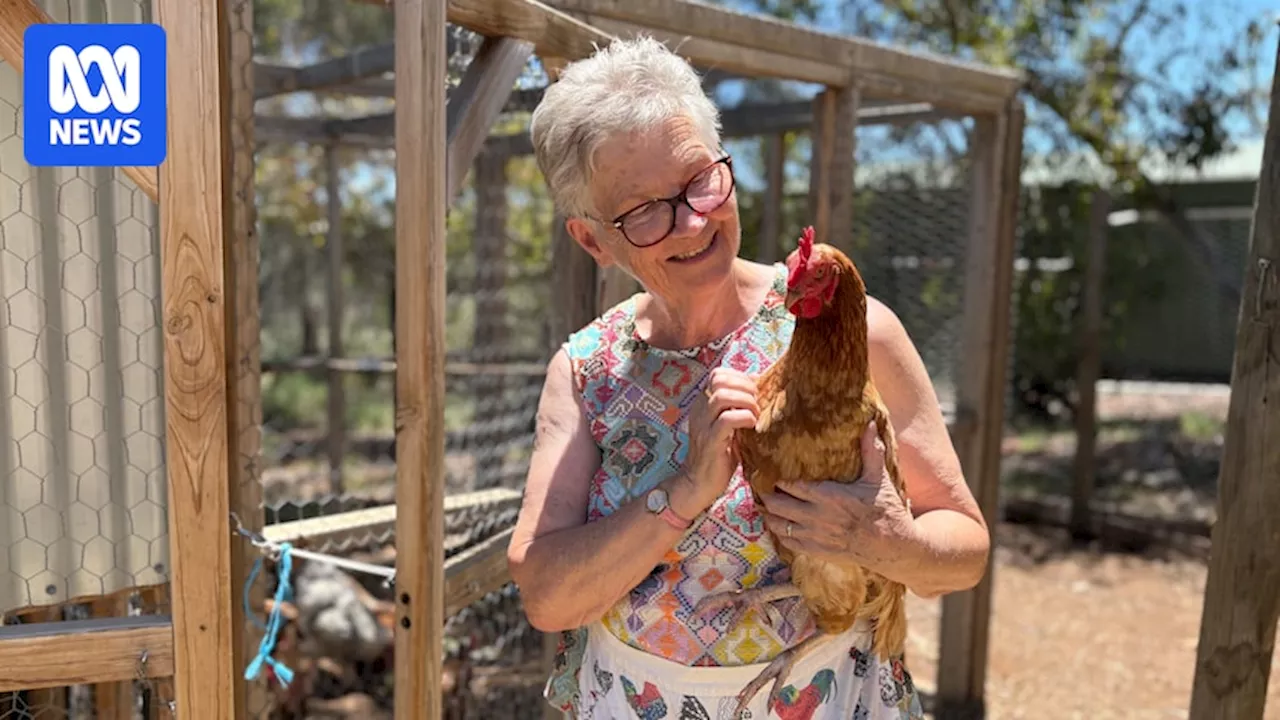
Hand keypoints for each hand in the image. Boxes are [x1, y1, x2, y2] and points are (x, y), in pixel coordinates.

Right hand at [680, 368, 758, 512]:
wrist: (699, 484)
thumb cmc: (719, 456)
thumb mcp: (729, 427)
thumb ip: (738, 408)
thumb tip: (760, 389)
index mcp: (703, 403)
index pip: (718, 373)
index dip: (740, 377)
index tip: (755, 392)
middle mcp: (700, 409)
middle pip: (720, 379)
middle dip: (745, 386)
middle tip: (758, 403)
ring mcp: (703, 424)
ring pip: (723, 396)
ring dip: (746, 402)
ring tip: (755, 415)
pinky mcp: (711, 441)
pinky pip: (727, 420)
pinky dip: (745, 418)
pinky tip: (752, 427)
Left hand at [759, 421, 917, 577]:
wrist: (893, 547)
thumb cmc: (886, 510)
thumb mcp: (879, 479)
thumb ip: (871, 451)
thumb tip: (870, 423)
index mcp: (829, 496)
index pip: (791, 485)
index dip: (776, 478)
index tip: (768, 469)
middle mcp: (817, 517)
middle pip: (778, 504)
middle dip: (766, 494)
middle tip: (761, 485)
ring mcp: (815, 536)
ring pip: (778, 525)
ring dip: (769, 514)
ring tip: (764, 503)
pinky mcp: (817, 551)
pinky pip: (788, 542)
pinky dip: (778, 532)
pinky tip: (777, 524)